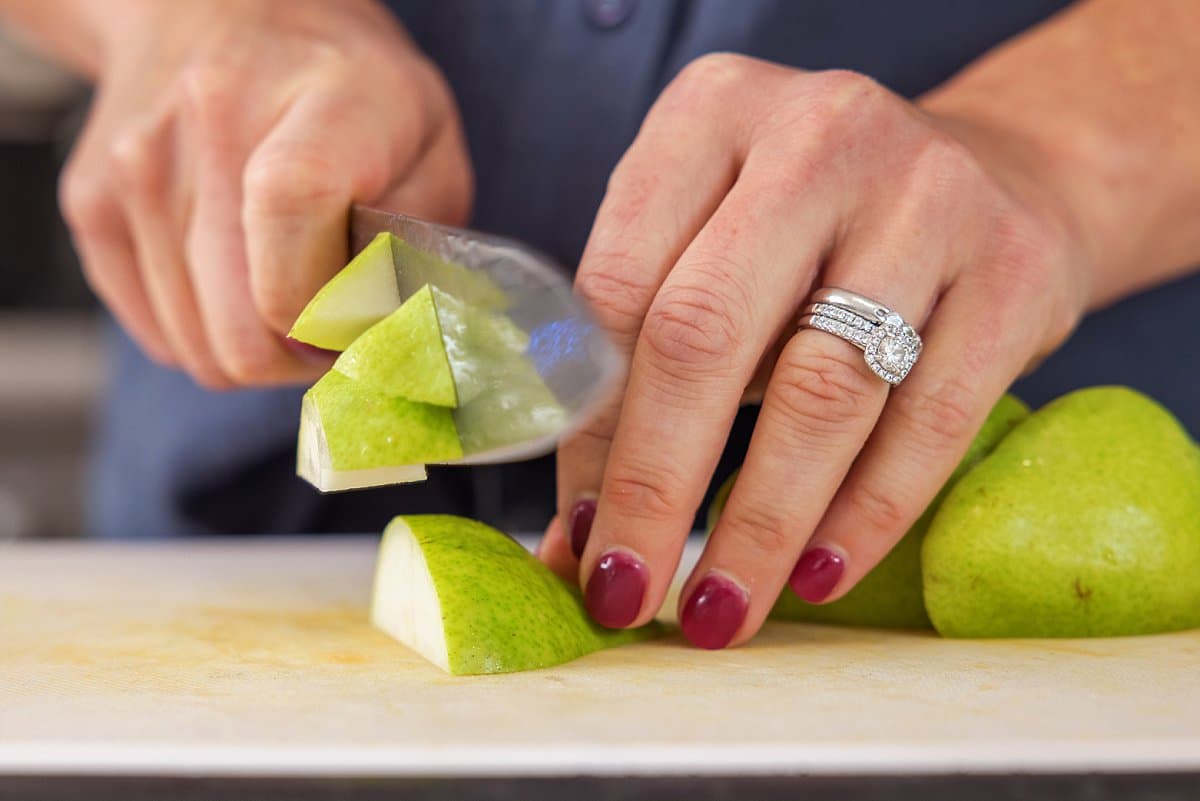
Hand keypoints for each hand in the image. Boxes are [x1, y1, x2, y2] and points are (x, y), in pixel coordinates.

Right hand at [59, 0, 470, 387]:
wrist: (225, 12)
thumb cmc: (351, 92)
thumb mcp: (429, 142)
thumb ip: (424, 244)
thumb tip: (388, 342)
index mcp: (326, 98)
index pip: (292, 212)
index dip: (325, 305)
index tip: (354, 317)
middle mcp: (213, 121)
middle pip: (239, 329)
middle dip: (299, 357)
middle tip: (331, 325)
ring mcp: (139, 163)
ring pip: (196, 350)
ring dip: (254, 347)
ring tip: (288, 290)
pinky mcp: (91, 201)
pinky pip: (156, 335)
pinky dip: (204, 332)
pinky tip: (236, 276)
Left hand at [538, 54, 1089, 647]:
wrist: (1000, 174)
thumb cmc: (820, 223)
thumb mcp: (717, 236)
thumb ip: (645, 348)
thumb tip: (577, 530)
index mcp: (709, 114)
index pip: (616, 290)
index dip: (588, 428)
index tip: (575, 531)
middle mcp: (817, 136)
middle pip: (704, 337)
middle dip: (653, 488)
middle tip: (625, 594)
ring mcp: (929, 196)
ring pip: (821, 391)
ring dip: (758, 523)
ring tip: (720, 608)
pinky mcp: (1016, 270)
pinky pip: (928, 421)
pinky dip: (866, 513)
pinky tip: (818, 572)